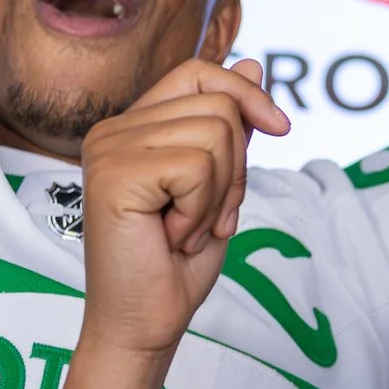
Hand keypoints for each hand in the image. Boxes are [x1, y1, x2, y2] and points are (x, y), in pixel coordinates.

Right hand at [78, 58, 288, 364]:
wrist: (146, 324)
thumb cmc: (177, 264)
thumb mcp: (220, 185)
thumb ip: (231, 128)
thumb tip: (254, 64)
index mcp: (134, 126)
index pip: (198, 72)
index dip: (246, 93)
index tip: (280, 128)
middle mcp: (113, 130)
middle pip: (217, 105)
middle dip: (236, 169)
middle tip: (208, 218)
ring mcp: (108, 148)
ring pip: (215, 134)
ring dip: (219, 196)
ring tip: (187, 229)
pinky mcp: (113, 174)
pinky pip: (196, 167)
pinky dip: (201, 211)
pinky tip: (172, 236)